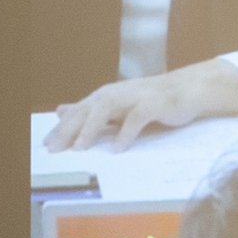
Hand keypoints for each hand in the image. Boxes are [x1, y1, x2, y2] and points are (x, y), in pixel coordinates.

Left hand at [43, 60, 237, 150]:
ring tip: (80, 148)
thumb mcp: (119, 104)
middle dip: (69, 130)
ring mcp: (136, 96)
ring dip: (91, 129)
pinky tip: (118, 148)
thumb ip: (91, 109)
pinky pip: (137, 118)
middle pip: (87, 110)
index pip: (78, 111)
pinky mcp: (154, 103)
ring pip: (106, 110)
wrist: (190, 88)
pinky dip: (126, 133)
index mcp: (107, 94)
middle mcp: (117, 92)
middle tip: (55, 149)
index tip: (46, 145)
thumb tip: (61, 111)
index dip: (61, 127)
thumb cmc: (154, 99)